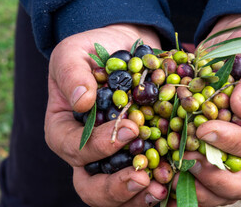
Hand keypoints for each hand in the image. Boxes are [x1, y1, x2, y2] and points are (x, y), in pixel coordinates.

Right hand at [44, 24, 167, 205]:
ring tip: (161, 188)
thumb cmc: (93, 51)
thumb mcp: (73, 53)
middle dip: (115, 188)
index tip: (129, 129)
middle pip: (91, 185)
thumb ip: (71, 74)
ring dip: (138, 196)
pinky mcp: (138, 153)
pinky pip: (145, 179)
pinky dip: (158, 184)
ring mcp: (113, 157)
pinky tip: (174, 179)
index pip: (73, 149)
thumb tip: (81, 100)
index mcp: (65, 130)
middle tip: (141, 178)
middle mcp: (87, 151)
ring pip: (118, 191)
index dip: (98, 146)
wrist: (124, 49)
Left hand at [169, 15, 240, 205]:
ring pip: (220, 187)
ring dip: (194, 183)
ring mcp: (233, 153)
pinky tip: (162, 173)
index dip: (234, 143)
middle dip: (215, 177)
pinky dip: (181, 177)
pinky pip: (198, 174)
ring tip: (170, 171)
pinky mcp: (211, 150)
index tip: (205, 129)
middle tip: (188, 160)